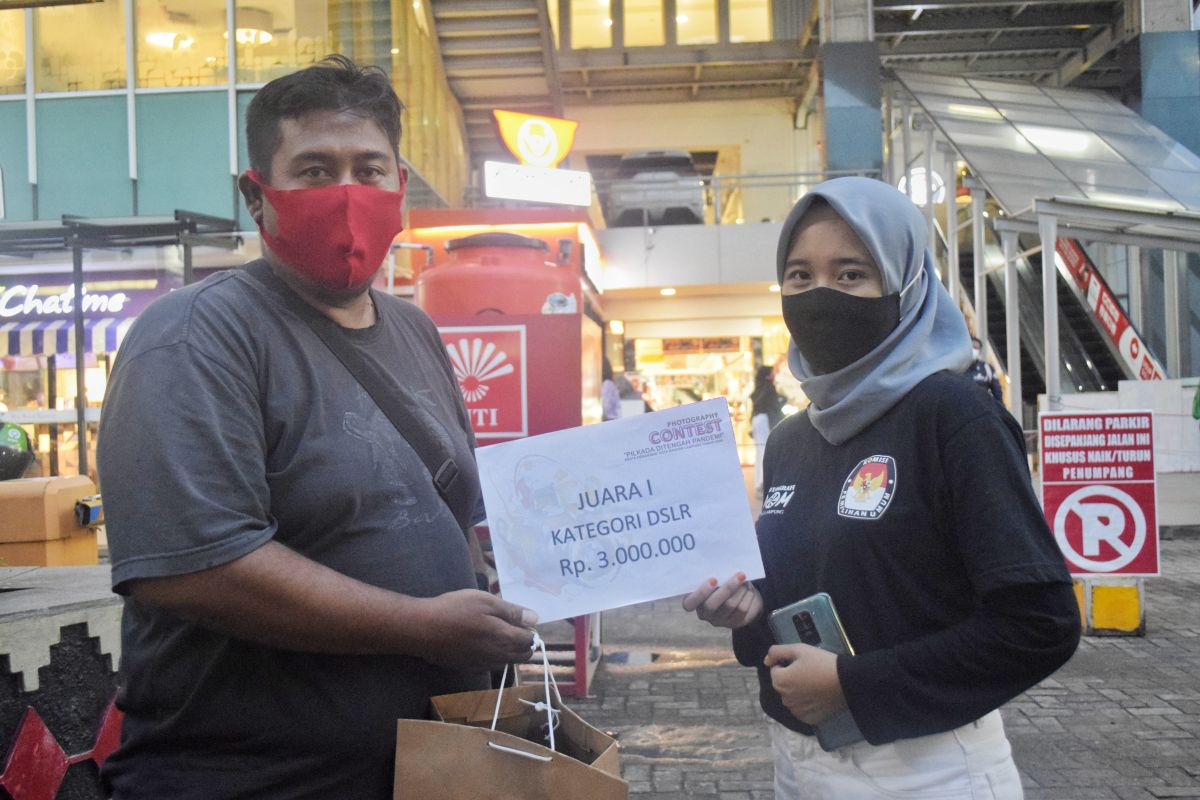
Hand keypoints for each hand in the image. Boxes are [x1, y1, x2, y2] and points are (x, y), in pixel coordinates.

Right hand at [411, 589, 537, 669]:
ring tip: (498, 633)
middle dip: (524, 644)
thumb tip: (534, 619)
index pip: (530, 641)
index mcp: (506, 639)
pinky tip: (482, 643)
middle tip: (513, 626)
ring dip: (509, 651)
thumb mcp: (486, 602)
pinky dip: (494, 656)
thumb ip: (512, 612)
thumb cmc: (456, 610)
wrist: (424, 630)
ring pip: (506, 662)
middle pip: (522, 656)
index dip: (530, 631)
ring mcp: (484, 665)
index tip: (523, 620)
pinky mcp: (470, 668)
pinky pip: (491, 665)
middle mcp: (498, 657)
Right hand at [681, 572, 762, 628]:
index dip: (700, 593)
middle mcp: (704, 613)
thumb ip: (712, 576)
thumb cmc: (720, 581)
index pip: (689, 603)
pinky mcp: (734, 622)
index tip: (713, 579)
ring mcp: (719, 620)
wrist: (738, 594)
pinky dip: (747, 596)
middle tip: (740, 574)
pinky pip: (741, 610)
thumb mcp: (713, 578)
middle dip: (727, 588)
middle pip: (712, 605)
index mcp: (693, 601)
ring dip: (740, 590)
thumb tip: (722, 566)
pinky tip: (749, 588)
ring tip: (745, 577)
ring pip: (730, 606)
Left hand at [764, 643, 846, 724]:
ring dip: (798, 692)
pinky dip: (807, 704)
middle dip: (792, 678)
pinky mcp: (808, 719)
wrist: (847, 682)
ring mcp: (796, 711)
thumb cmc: (822, 663)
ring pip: (792, 698)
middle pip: (783, 685)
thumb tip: (766, 661)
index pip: (776, 670)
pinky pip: (802, 709)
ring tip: (816, 684)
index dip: (788, 664)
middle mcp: (784, 699)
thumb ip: (777, 652)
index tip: (803, 663)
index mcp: (779, 681)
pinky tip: (818, 696)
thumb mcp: (799, 649)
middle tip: (810, 672)